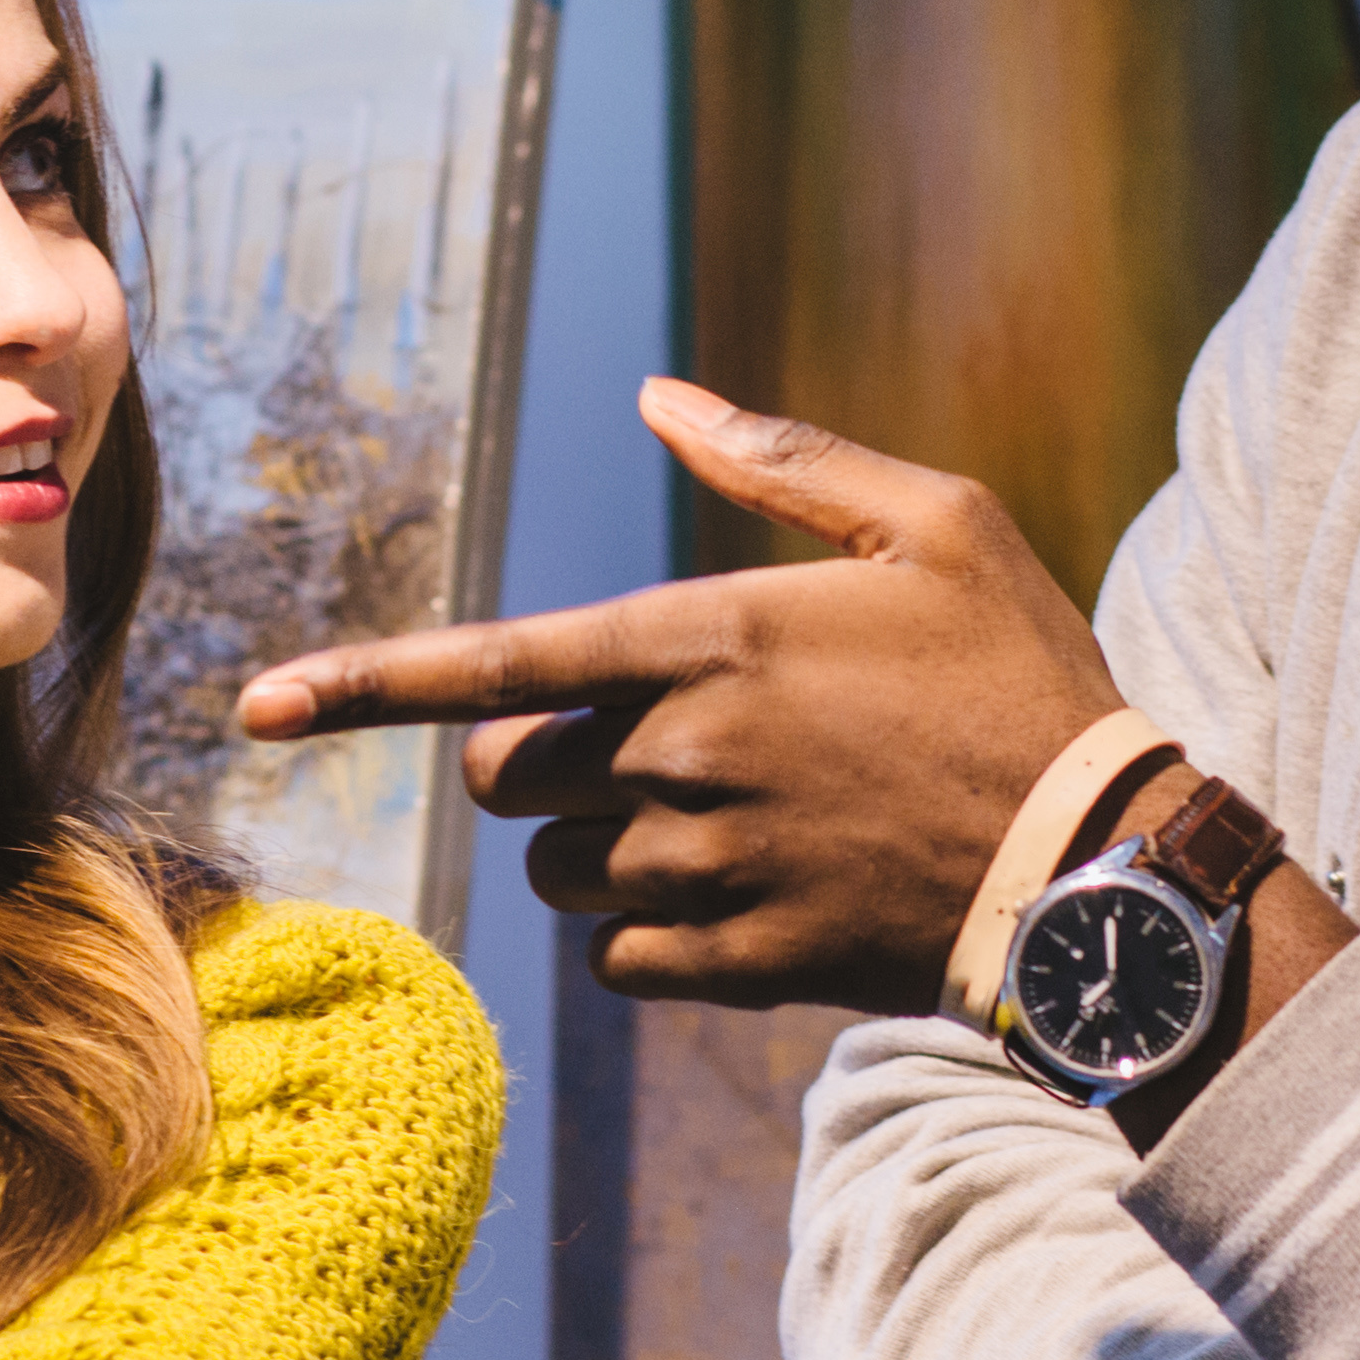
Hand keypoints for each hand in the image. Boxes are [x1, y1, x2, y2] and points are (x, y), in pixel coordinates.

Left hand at [230, 379, 1122, 1009]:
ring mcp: (704, 871)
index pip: (489, 662)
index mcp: (708, 638)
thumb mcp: (936, 523)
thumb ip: (780, 459)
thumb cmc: (1022, 673)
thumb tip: (656, 395)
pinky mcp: (735, 963)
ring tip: (734, 818)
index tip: (256, 705)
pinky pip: (613, 959)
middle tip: (657, 745)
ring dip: (601, 846)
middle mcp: (681, 758)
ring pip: (555, 869)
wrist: (1103, 862)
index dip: (360, 684)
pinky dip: (649, 932)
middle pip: (503, 772)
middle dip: (539, 760)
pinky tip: (747, 893)